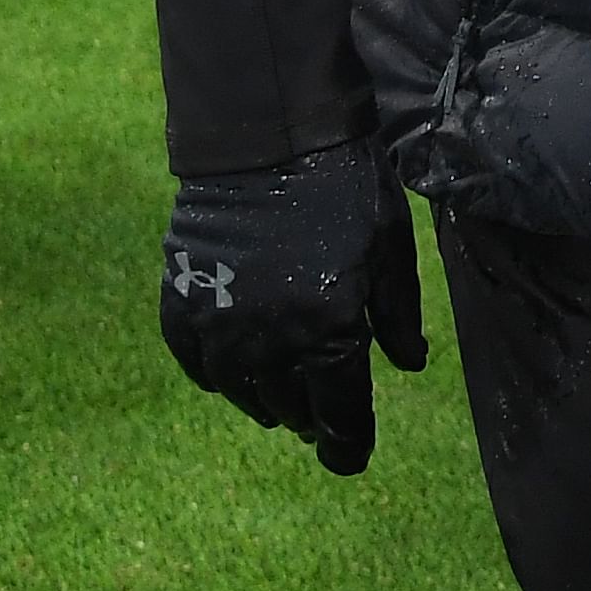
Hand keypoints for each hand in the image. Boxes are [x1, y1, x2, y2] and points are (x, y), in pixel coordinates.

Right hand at [158, 138, 426, 476]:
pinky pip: (196, 365)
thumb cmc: (344, 187)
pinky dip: (216, 375)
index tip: (351, 457)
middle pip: (292, 410)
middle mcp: (271, 342)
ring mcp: (220, 325)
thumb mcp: (391, 249)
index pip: (340, 416)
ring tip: (282, 390)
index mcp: (330, 331)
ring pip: (243, 395)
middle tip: (324, 408)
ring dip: (267, 400)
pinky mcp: (182, 303)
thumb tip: (408, 366)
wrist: (269, 134)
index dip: (349, 446)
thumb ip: (398, 316)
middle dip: (313, 417)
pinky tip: (233, 366)